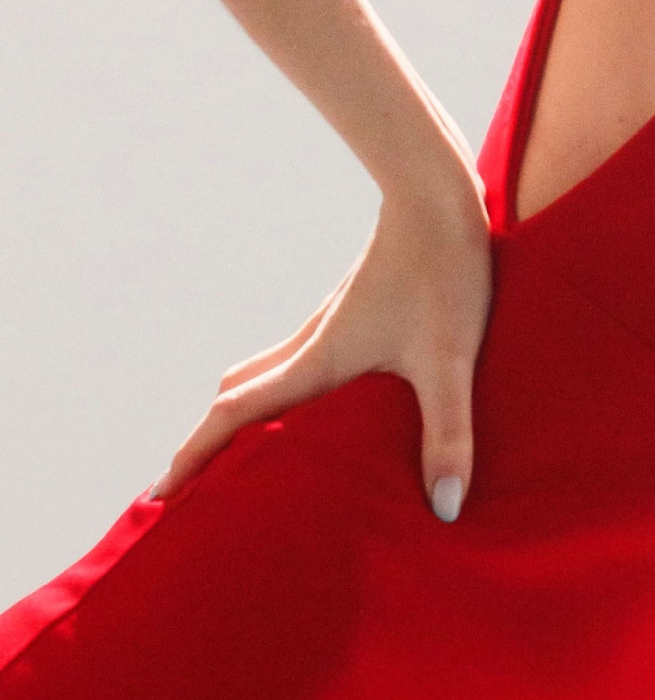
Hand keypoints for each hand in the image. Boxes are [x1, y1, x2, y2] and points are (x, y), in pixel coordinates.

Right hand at [152, 160, 493, 518]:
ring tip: (246, 458)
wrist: (438, 192)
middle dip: (210, 442)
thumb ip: (447, 433)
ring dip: (247, 416)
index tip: (160, 494)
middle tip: (190, 486)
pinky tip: (318, 408)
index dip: (196, 454)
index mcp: (316, 360)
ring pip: (268, 375)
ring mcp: (331, 324)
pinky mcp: (357, 311)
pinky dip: (285, 393)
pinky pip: (301, 361)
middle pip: (239, 395)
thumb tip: (445, 508)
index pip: (236, 413)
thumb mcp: (449, 361)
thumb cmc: (442, 272)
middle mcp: (311, 343)